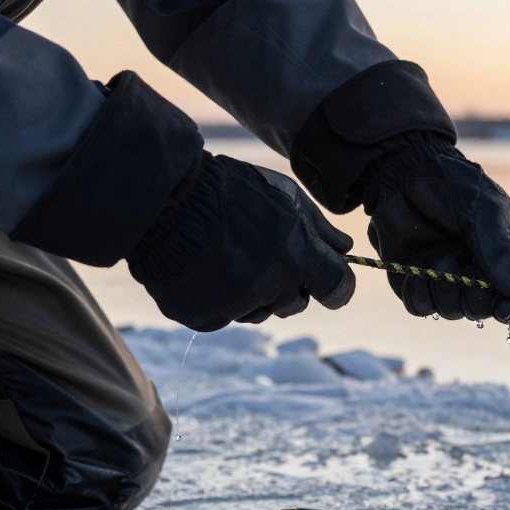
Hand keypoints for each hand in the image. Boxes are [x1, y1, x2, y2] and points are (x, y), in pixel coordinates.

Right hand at [126, 153, 354, 331]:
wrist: (163, 202)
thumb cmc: (231, 191)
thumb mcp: (284, 194)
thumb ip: (319, 227)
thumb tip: (346, 249)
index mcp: (299, 257)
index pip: (338, 290)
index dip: (334, 284)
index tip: (325, 278)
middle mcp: (272, 288)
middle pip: (295, 303)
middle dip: (286, 284)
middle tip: (260, 254)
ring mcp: (235, 307)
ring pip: (257, 311)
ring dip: (251, 293)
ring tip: (226, 255)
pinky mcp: (203, 319)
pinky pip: (221, 316)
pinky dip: (215, 299)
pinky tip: (203, 269)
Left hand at [356, 134, 509, 322]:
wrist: (406, 169)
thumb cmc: (456, 184)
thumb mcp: (486, 211)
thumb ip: (500, 251)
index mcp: (506, 255)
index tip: (504, 309)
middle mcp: (478, 272)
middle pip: (484, 310)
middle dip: (475, 300)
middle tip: (464, 273)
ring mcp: (446, 278)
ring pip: (451, 311)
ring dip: (445, 293)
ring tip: (441, 258)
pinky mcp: (416, 280)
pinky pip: (420, 307)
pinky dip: (420, 296)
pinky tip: (418, 273)